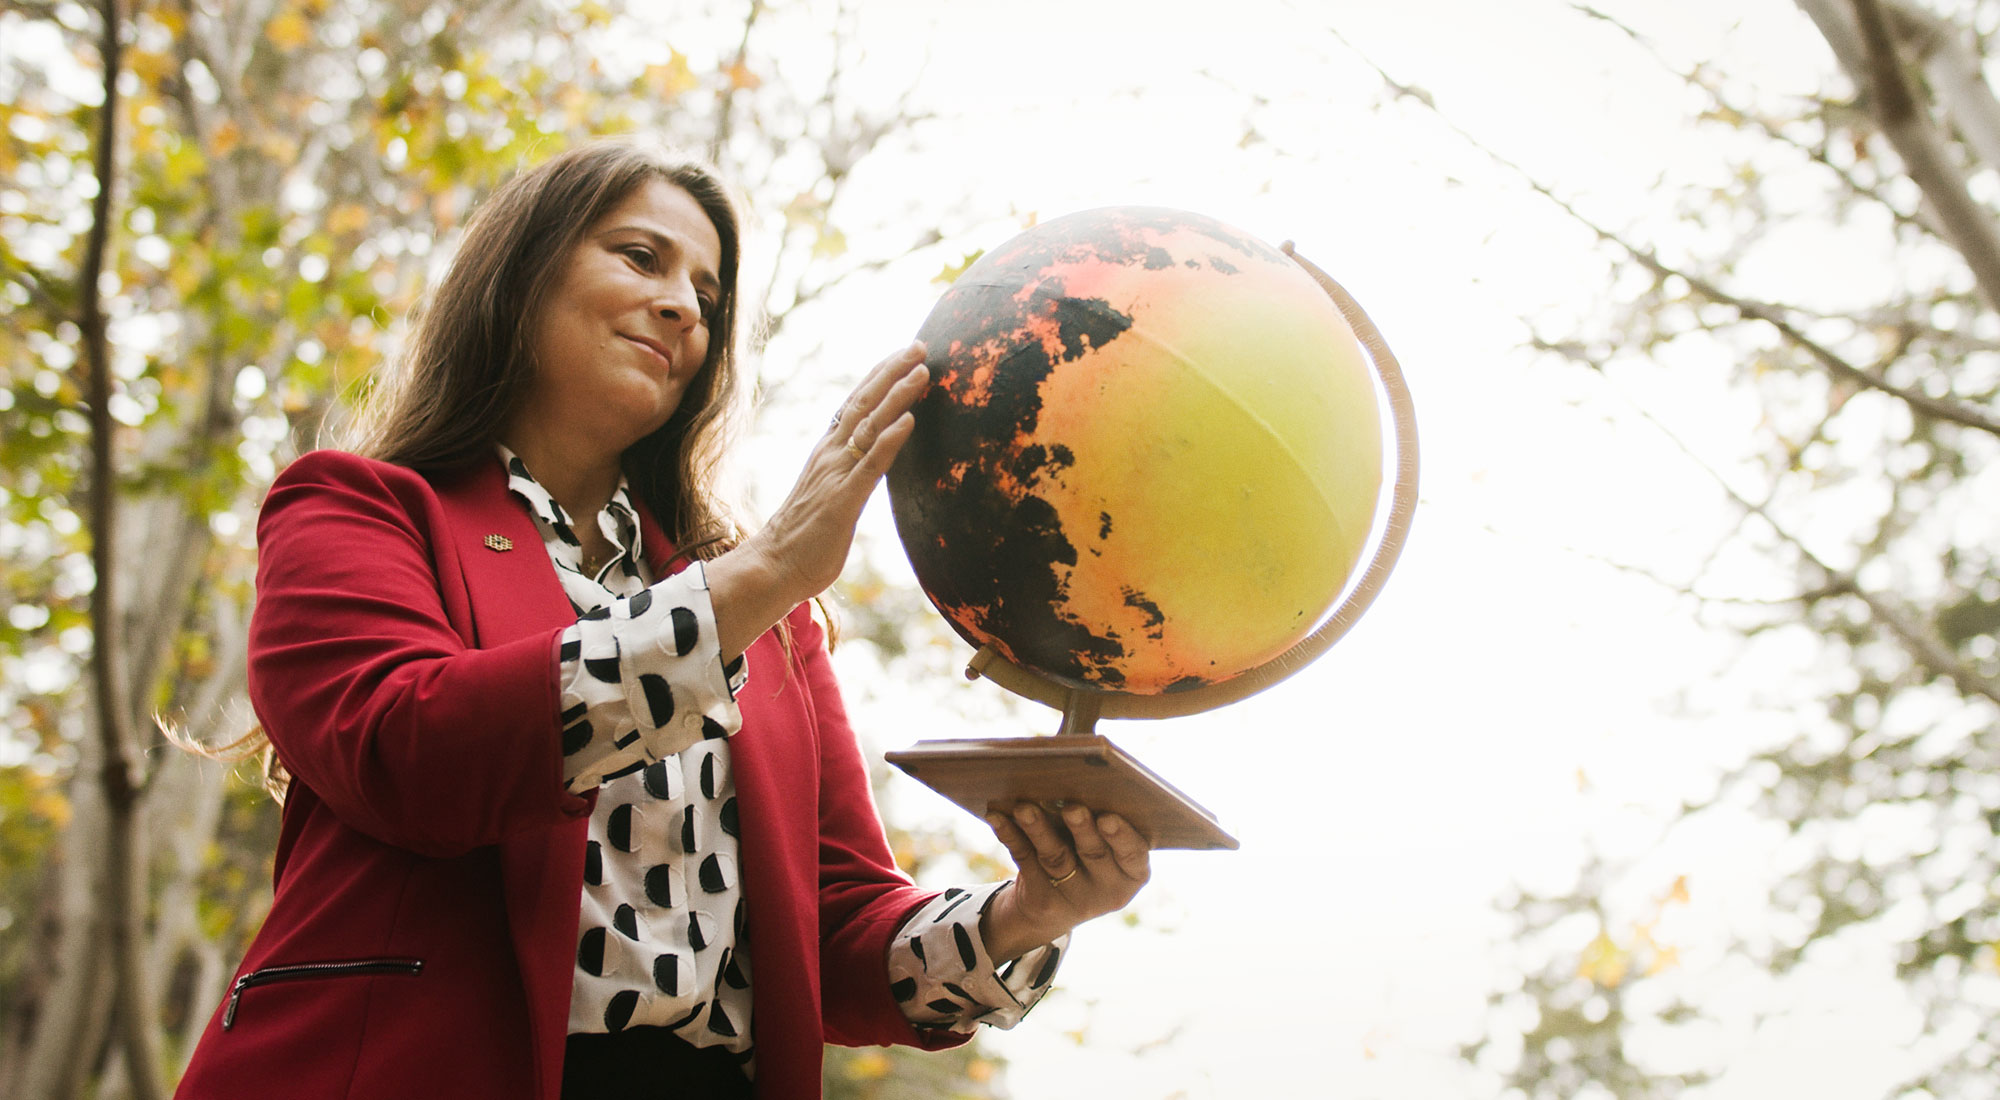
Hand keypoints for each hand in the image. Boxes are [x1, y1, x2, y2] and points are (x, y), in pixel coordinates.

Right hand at [706, 342, 928, 657]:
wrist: (771, 567)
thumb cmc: (801, 540)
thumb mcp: (827, 498)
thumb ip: (845, 479)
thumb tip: (863, 471)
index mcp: (826, 454)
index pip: (855, 405)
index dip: (879, 377)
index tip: (902, 354)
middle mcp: (831, 455)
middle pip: (864, 403)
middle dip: (892, 372)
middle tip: (919, 344)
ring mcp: (837, 475)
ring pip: (870, 426)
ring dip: (898, 396)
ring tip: (922, 371)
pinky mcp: (843, 500)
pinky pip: (871, 464)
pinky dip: (890, 440)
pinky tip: (909, 420)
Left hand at [979, 801, 1150, 962]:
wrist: (1058, 903)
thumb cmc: (1088, 854)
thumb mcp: (1103, 844)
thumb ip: (1099, 817)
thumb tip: (1073, 777)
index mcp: (1132, 872)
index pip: (1133, 854)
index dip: (1121, 836)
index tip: (1107, 816)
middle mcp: (1108, 890)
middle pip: (1093, 855)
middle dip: (1081, 829)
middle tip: (1072, 808)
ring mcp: (1074, 899)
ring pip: (1056, 858)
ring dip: (1039, 829)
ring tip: (1025, 807)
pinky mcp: (1042, 900)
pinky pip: (1026, 861)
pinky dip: (1011, 836)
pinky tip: (998, 817)